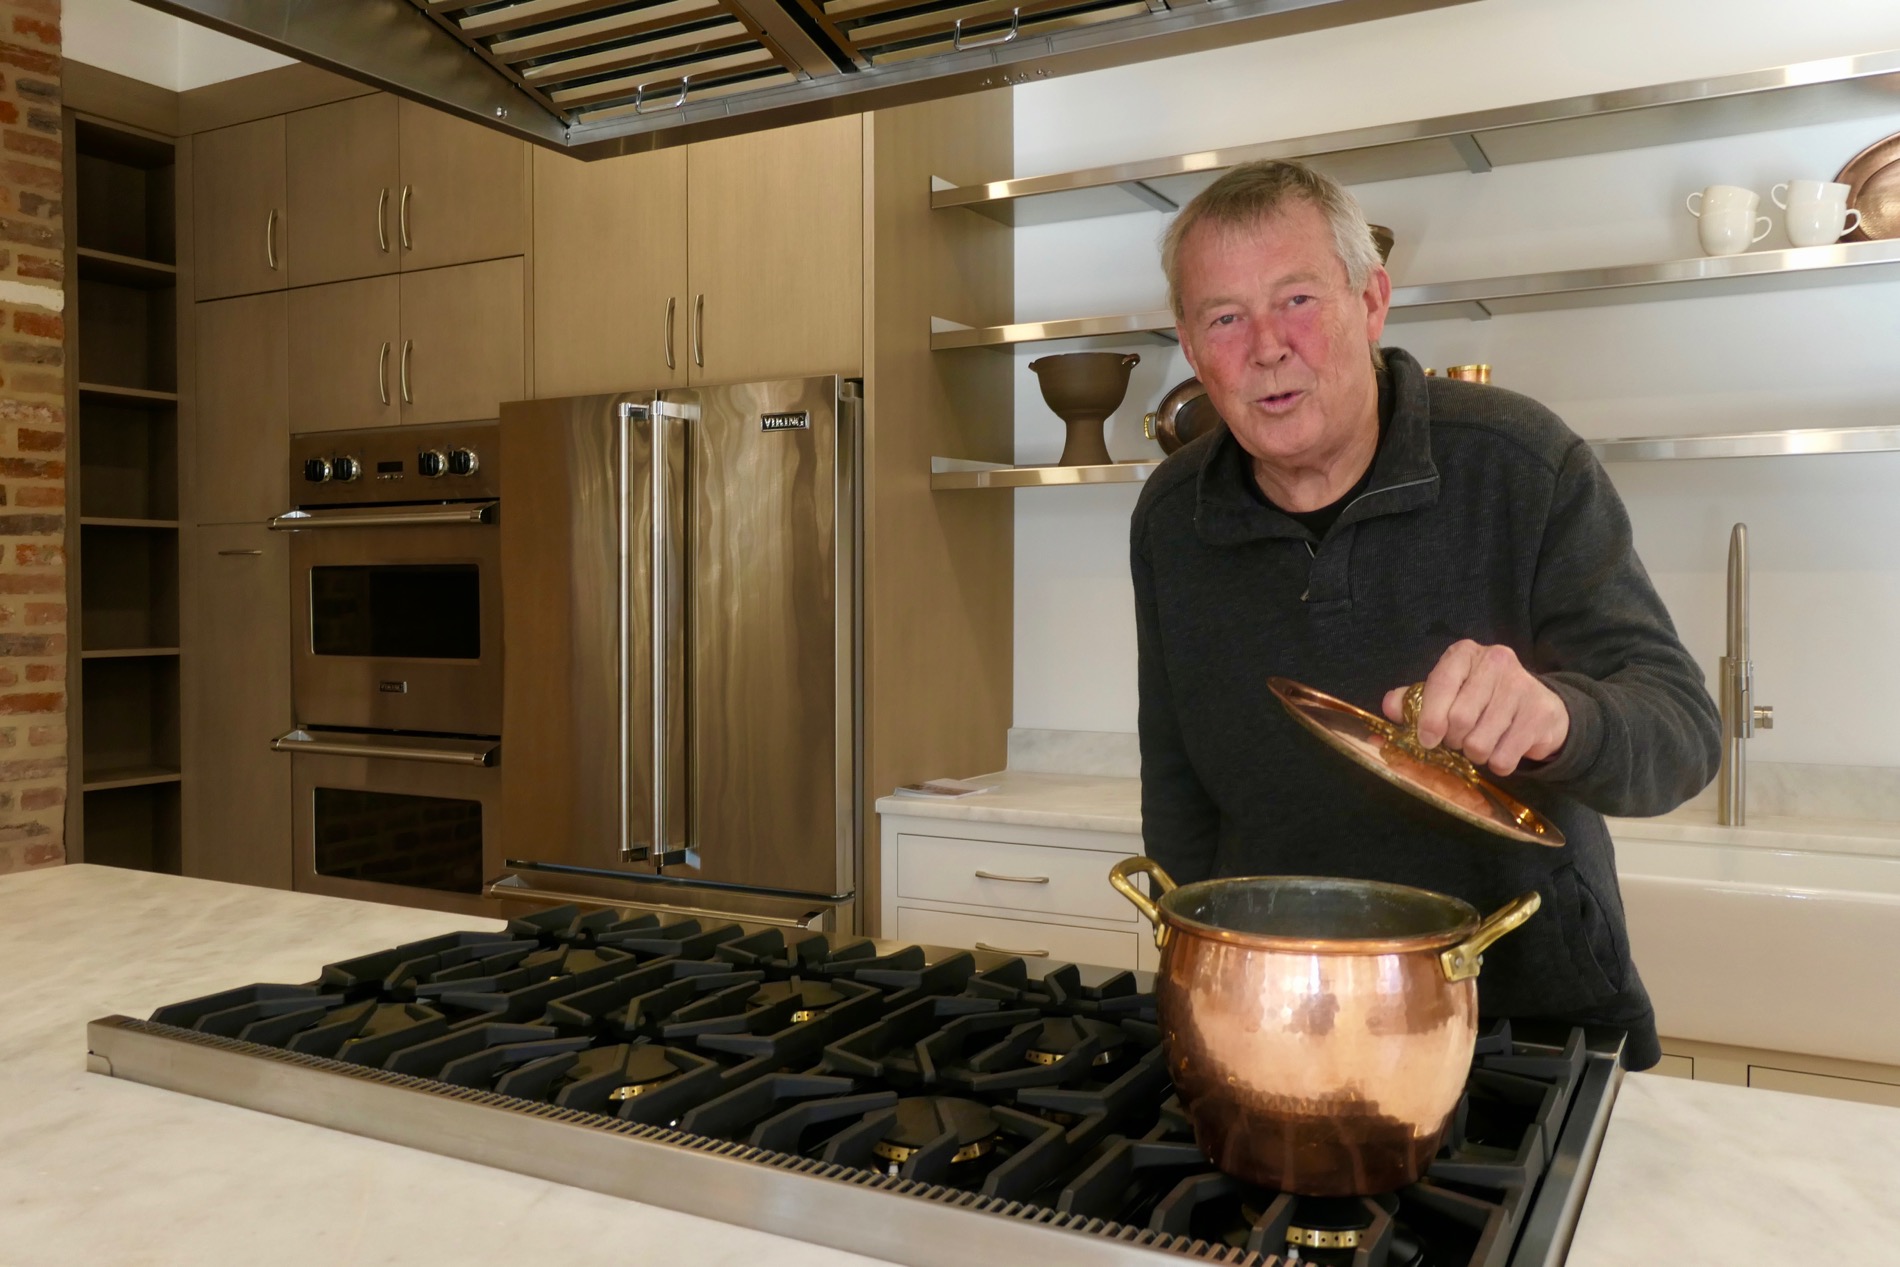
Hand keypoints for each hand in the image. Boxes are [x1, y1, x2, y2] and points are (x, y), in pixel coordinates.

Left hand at [1382, 641, 1568, 776]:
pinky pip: (1504, 758)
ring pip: (1480, 743)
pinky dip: (1498, 764)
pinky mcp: (1540, 714)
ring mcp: (1522, 686)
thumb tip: (1390, 707)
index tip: (1427, 740)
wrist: (1540, 708)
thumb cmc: (1483, 699)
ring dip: (1475, 754)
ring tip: (1480, 745)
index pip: (1439, 685)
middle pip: (1459, 718)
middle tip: (1458, 741)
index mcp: (1464, 654)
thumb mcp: (1447, 692)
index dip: (1429, 719)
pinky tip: (1503, 750)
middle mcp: (1495, 662)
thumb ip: (1414, 700)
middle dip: (1453, 741)